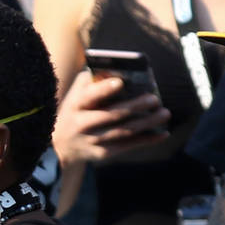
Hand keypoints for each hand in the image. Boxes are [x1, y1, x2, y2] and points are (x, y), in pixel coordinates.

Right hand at [53, 71, 170, 165]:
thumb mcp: (76, 94)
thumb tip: (120, 71)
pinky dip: (146, 139)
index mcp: (76, 104)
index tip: (120, 82)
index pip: (89, 96)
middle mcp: (82, 123)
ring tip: (164, 113)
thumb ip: (92, 81)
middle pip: (111, 115)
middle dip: (135, 106)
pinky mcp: (102, 153)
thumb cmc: (76, 111)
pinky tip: (162, 133)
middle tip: (154, 99)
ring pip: (123, 131)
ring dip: (146, 123)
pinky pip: (127, 146)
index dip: (104, 89)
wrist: (60, 146)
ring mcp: (92, 140)